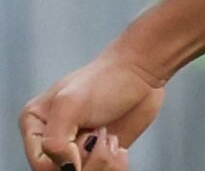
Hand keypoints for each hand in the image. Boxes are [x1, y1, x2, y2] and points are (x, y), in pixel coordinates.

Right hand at [18, 50, 163, 170]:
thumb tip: (66, 169)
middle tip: (101, 135)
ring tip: (110, 138)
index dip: (65, 160)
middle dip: (87, 162)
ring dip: (103, 164)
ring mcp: (78, 149)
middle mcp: (54, 140)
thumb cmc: (105, 79)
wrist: (141, 71)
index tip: (86, 139)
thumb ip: (55, 141)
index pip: (41, 165)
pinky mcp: (100, 154)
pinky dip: (114, 166)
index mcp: (35, 126)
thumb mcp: (70, 104)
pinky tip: (118, 147)